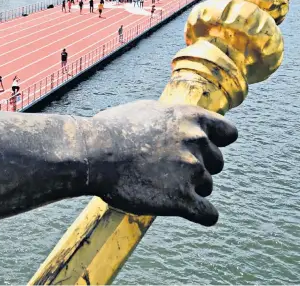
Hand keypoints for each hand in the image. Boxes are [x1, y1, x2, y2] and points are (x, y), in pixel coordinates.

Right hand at [85, 100, 236, 225]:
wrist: (96, 153)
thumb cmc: (114, 128)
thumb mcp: (149, 109)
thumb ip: (173, 118)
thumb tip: (182, 123)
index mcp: (190, 118)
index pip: (228, 133)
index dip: (218, 141)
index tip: (206, 148)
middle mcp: (197, 141)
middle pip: (218, 162)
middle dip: (201, 166)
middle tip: (173, 169)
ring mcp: (192, 170)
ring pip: (208, 187)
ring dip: (191, 188)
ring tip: (162, 185)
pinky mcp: (182, 199)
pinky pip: (208, 214)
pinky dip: (201, 215)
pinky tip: (189, 211)